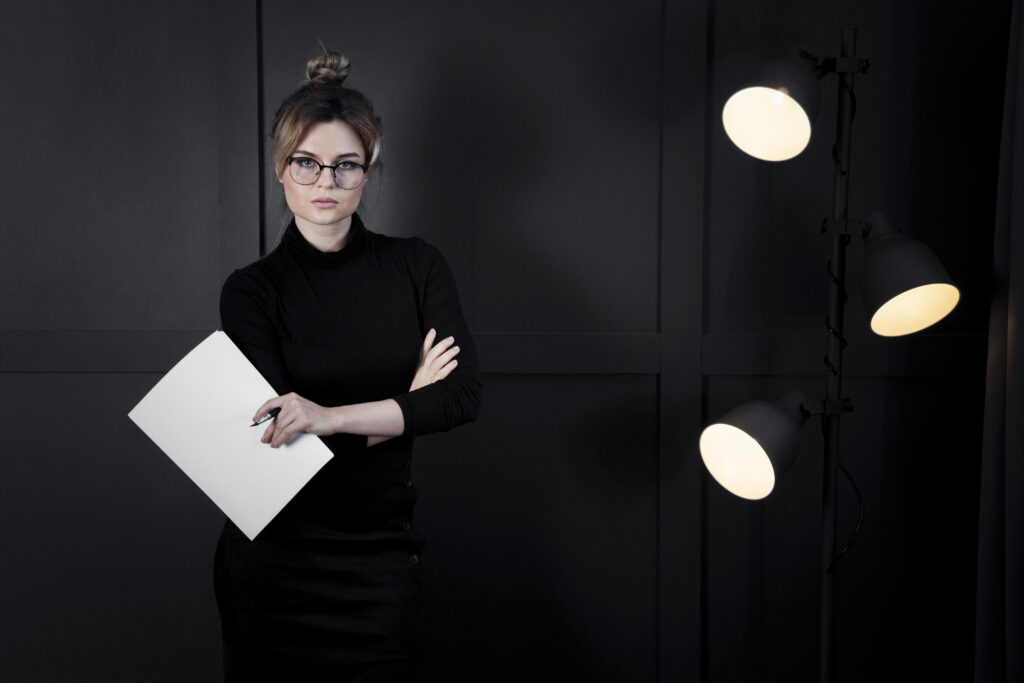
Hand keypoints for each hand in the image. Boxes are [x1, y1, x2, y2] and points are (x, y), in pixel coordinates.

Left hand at [254, 392, 336, 448]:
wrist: (332, 418)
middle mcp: (293, 402)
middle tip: (265, 438)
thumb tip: (273, 425)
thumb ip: (287, 413)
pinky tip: (278, 442)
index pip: (271, 403)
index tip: (255, 418)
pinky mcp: (302, 420)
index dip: (261, 412)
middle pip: (276, 418)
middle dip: (269, 430)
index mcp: (291, 397)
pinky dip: (280, 439)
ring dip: (275, 437)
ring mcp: (298, 410)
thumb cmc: (317, 415)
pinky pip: (287, 431)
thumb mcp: (300, 410)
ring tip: (273, 442)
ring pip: (280, 426)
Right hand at [367, 329, 459, 447]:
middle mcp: (423, 371)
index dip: (428, 340)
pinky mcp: (432, 384)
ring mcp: (427, 377)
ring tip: (457, 349)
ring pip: (438, 362)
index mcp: (419, 368)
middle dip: (442, 344)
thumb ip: (425, 370)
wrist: (410, 406)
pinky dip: (449, 367)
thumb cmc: (417, 392)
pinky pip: (442, 374)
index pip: (423, 351)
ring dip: (448, 354)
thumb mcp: (419, 378)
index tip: (433, 330)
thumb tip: (435, 362)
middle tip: (451, 339)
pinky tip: (455, 363)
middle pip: (433, 353)